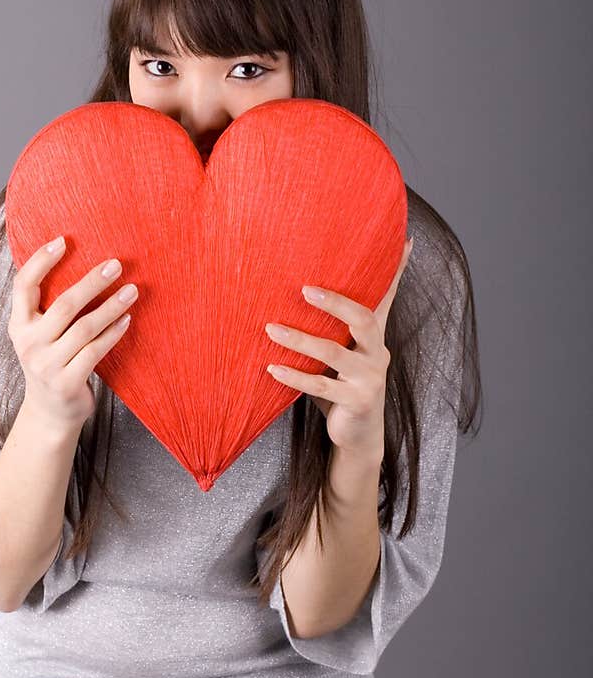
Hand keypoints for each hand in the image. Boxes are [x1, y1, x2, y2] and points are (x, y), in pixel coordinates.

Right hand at [8, 236, 138, 431]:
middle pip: (63, 304)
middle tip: (116, 264)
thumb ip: (46, 308)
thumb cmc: (51, 363)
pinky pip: (96, 351)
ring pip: (84, 328)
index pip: (23, 285)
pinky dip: (113, 333)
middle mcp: (29, 343)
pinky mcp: (67, 382)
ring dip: (111, 307)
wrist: (49, 413)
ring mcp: (47, 365)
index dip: (40, 260)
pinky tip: (127, 319)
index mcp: (18, 325)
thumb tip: (81, 266)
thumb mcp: (38, 335)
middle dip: (92, 281)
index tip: (63, 240)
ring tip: (132, 290)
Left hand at [264, 236, 412, 459]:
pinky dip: (294, 376)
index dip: (397, 271)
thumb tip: (305, 294)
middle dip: (335, 302)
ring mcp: (370, 379)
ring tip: (271, 328)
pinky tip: (272, 367)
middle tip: (305, 289)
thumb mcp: (343, 355)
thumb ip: (335, 330)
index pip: (387, 298)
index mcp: (375, 338)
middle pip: (363, 319)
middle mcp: (378, 353)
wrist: (358, 436)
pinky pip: (320, 386)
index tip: (406, 241)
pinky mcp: (357, 402)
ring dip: (300, 340)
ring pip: (334, 354)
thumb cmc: (342, 388)